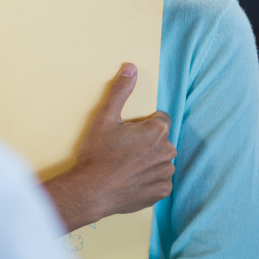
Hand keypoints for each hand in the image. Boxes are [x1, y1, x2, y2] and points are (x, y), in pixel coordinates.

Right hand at [43, 63, 175, 232]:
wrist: (91, 190)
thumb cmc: (97, 153)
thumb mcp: (105, 117)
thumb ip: (120, 91)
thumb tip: (130, 67)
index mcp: (157, 131)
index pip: (160, 119)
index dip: (143, 124)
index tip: (127, 133)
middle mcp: (168, 151)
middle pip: (161, 140)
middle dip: (147, 142)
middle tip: (123, 150)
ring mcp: (166, 173)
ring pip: (161, 160)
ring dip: (149, 161)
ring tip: (125, 165)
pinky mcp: (162, 191)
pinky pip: (160, 180)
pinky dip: (149, 179)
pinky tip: (131, 179)